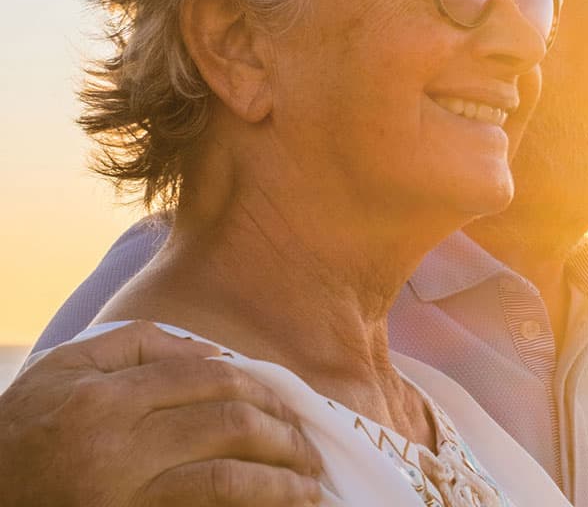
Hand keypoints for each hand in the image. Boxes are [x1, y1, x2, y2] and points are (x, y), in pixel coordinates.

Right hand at [0, 320, 322, 505]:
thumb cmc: (24, 431)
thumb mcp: (64, 370)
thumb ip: (137, 346)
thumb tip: (212, 352)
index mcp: (105, 398)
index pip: (208, 379)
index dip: (260, 388)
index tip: (285, 404)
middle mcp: (116, 447)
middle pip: (228, 425)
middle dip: (282, 433)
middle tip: (307, 446)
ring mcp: (124, 497)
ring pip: (226, 480)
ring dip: (280, 482)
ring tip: (309, 487)